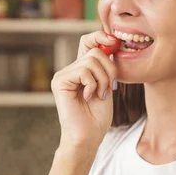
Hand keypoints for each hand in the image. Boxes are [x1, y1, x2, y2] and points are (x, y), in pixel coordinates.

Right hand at [51, 32, 118, 148]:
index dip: (102, 37)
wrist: (88, 137)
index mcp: (81, 69)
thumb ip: (106, 66)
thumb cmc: (98, 117)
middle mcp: (70, 69)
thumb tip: (112, 43)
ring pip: (91, 60)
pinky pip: (83, 70)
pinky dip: (92, 84)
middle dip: (109, 69)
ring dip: (103, 79)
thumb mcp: (107, 86)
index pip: (89, 41)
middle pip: (94, 50)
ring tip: (99, 94)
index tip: (115, 42)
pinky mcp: (60, 81)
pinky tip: (89, 97)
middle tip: (108, 88)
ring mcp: (63, 75)